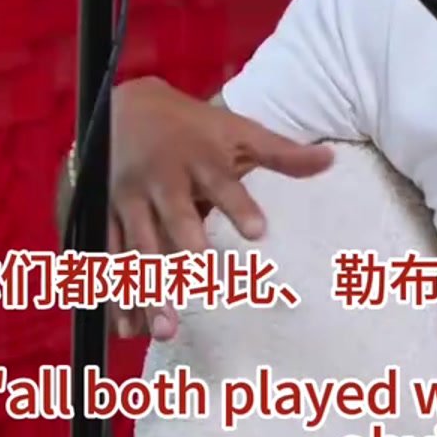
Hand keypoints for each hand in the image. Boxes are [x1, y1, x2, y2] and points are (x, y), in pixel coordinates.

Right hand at [103, 77, 333, 339]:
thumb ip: (281, 153)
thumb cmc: (194, 127)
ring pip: (138, 249)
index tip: (259, 232)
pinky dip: (117, 293)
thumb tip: (330, 160)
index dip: (239, 206)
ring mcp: (129, 201)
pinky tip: (127, 329)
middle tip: (204, 286)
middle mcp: (162, 182)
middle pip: (175, 219)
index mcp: (199, 160)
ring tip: (167, 328)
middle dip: (186, 254)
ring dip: (150, 289)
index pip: (223, 185)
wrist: (124, 107)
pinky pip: (109, 259)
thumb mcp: (239, 131)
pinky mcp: (105, 217)